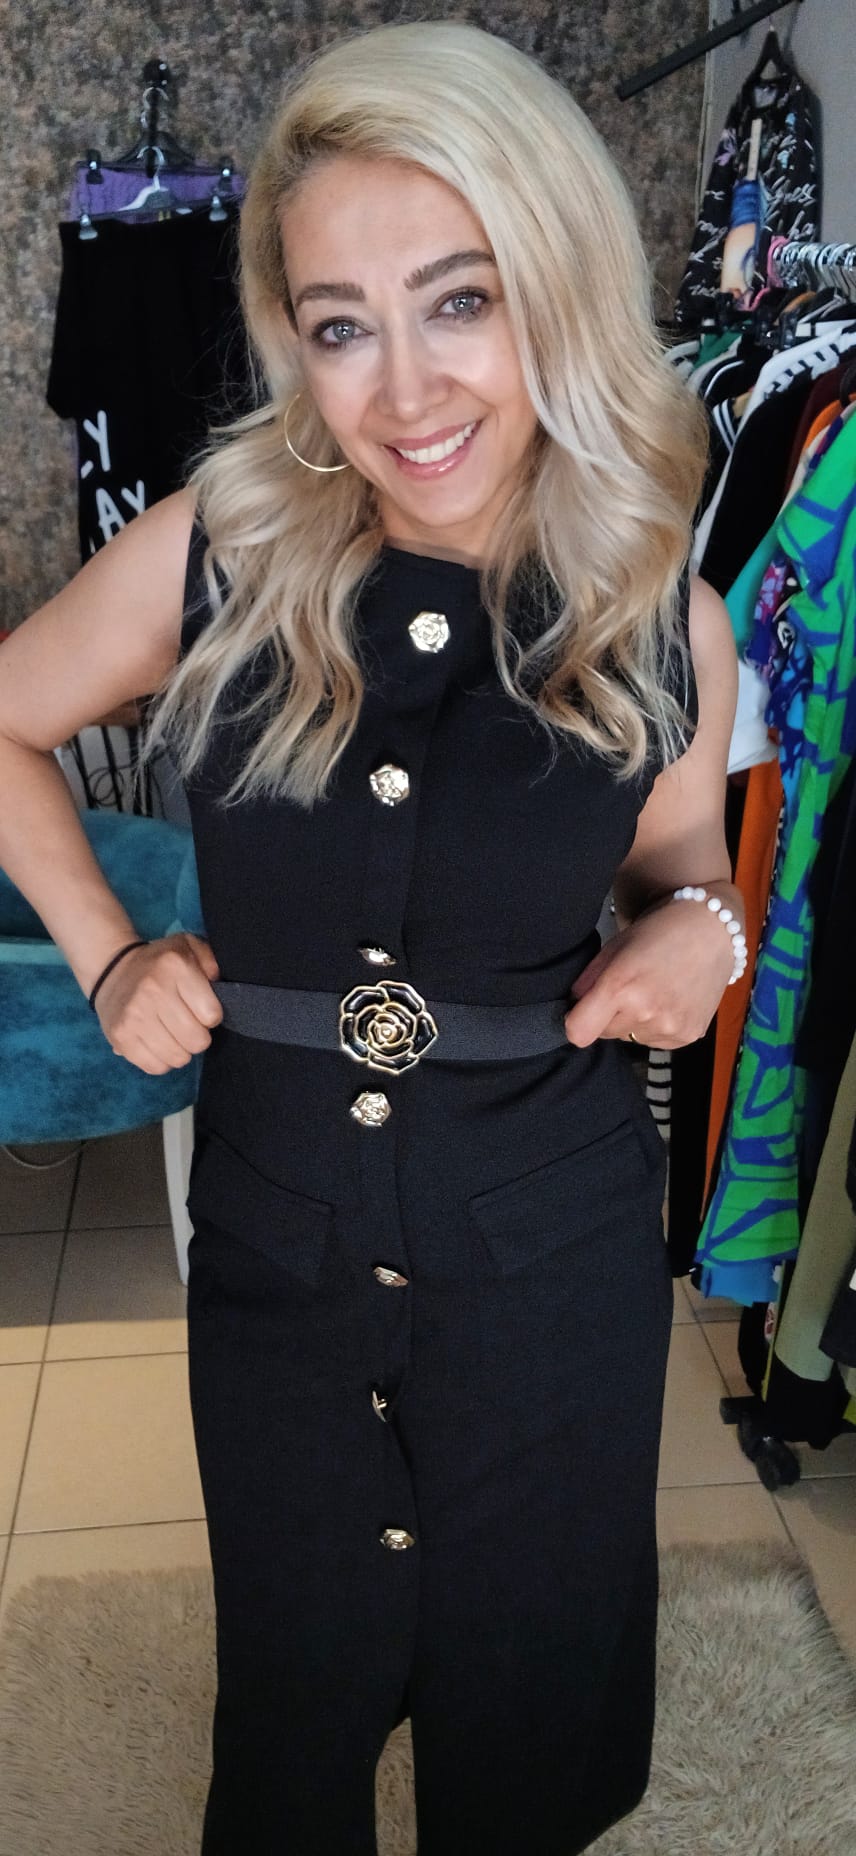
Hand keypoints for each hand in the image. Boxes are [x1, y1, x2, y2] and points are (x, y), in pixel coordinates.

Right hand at [93, 932, 223, 1074]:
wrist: (112, 971)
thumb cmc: (160, 963)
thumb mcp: (188, 947)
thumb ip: (211, 960)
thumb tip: (218, 983)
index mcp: (174, 966)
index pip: (211, 1015)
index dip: (212, 1015)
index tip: (201, 1008)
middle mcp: (153, 991)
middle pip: (196, 1041)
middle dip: (198, 1036)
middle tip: (188, 1024)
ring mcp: (134, 1016)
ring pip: (178, 1058)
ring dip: (181, 1050)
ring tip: (173, 1034)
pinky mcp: (120, 1037)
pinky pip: (156, 1067)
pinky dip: (162, 1061)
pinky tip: (158, 1043)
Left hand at [563, 897, 737, 1049]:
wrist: (712, 929)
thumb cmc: (659, 931)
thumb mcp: (616, 946)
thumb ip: (588, 979)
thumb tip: (573, 1005)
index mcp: (620, 986)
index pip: (578, 1032)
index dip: (575, 1022)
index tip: (581, 1011)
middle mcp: (645, 1012)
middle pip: (604, 1034)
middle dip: (607, 1016)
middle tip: (627, 989)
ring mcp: (670, 1027)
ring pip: (630, 1037)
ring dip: (634, 1021)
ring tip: (653, 990)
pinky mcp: (689, 1035)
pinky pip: (655, 1040)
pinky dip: (656, 1026)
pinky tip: (670, 1000)